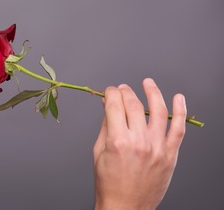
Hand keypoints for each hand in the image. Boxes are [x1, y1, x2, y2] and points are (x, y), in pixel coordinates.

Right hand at [93, 78, 186, 209]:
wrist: (125, 207)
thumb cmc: (109, 182)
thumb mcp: (99, 151)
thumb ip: (105, 125)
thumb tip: (107, 104)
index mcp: (117, 140)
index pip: (114, 104)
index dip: (111, 92)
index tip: (109, 91)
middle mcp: (139, 142)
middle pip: (134, 104)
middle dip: (126, 91)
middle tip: (122, 89)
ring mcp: (157, 148)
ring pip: (158, 111)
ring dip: (153, 92)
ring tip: (148, 83)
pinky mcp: (170, 155)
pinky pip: (179, 128)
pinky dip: (180, 111)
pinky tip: (178, 98)